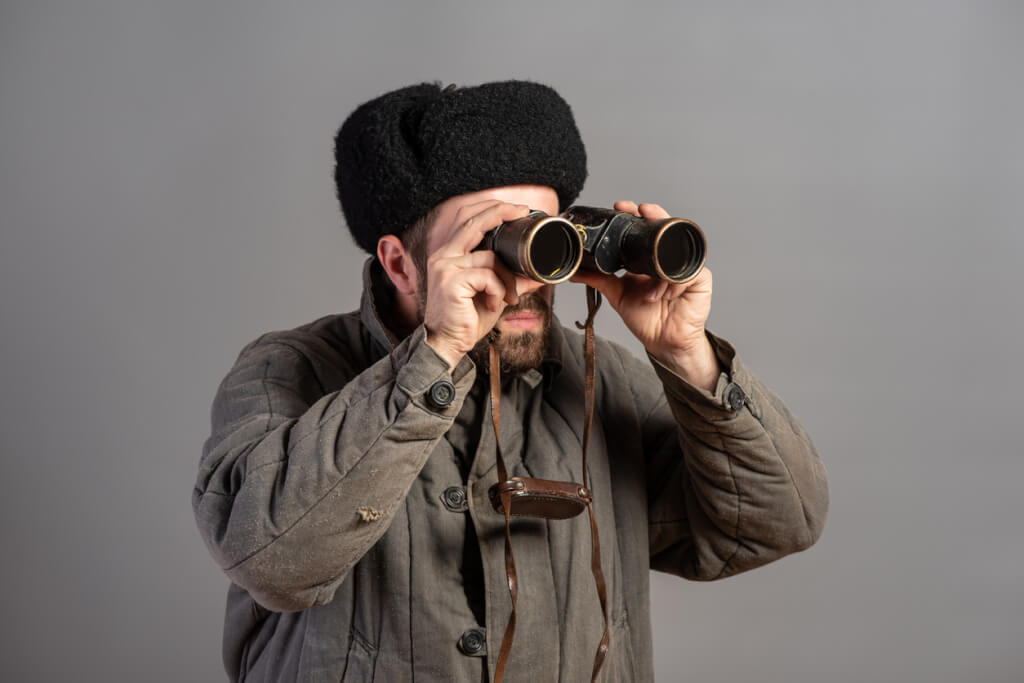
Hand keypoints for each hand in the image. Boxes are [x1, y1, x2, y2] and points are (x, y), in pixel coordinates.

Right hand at [423, 200, 527, 367]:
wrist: (448, 343)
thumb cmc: (467, 318)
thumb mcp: (494, 293)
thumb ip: (511, 279)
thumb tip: (536, 273)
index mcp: (449, 253)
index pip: (467, 218)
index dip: (491, 207)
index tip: (516, 208)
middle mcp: (444, 255)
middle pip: (474, 222)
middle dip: (500, 212)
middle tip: (521, 212)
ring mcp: (446, 267)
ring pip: (491, 257)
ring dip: (507, 280)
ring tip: (507, 298)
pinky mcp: (452, 281)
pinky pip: (488, 276)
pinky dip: (499, 291)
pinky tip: (494, 305)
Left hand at [570, 201, 720, 390]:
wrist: (662, 341)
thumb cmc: (645, 316)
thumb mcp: (617, 293)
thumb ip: (597, 278)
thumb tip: (573, 271)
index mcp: (651, 256)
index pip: (645, 227)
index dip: (635, 213)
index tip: (620, 206)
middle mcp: (669, 256)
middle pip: (665, 227)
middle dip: (654, 215)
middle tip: (640, 210)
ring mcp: (685, 265)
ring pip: (677, 247)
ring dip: (661, 261)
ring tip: (651, 283)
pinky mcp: (700, 279)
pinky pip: (688, 272)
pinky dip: (673, 283)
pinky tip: (664, 294)